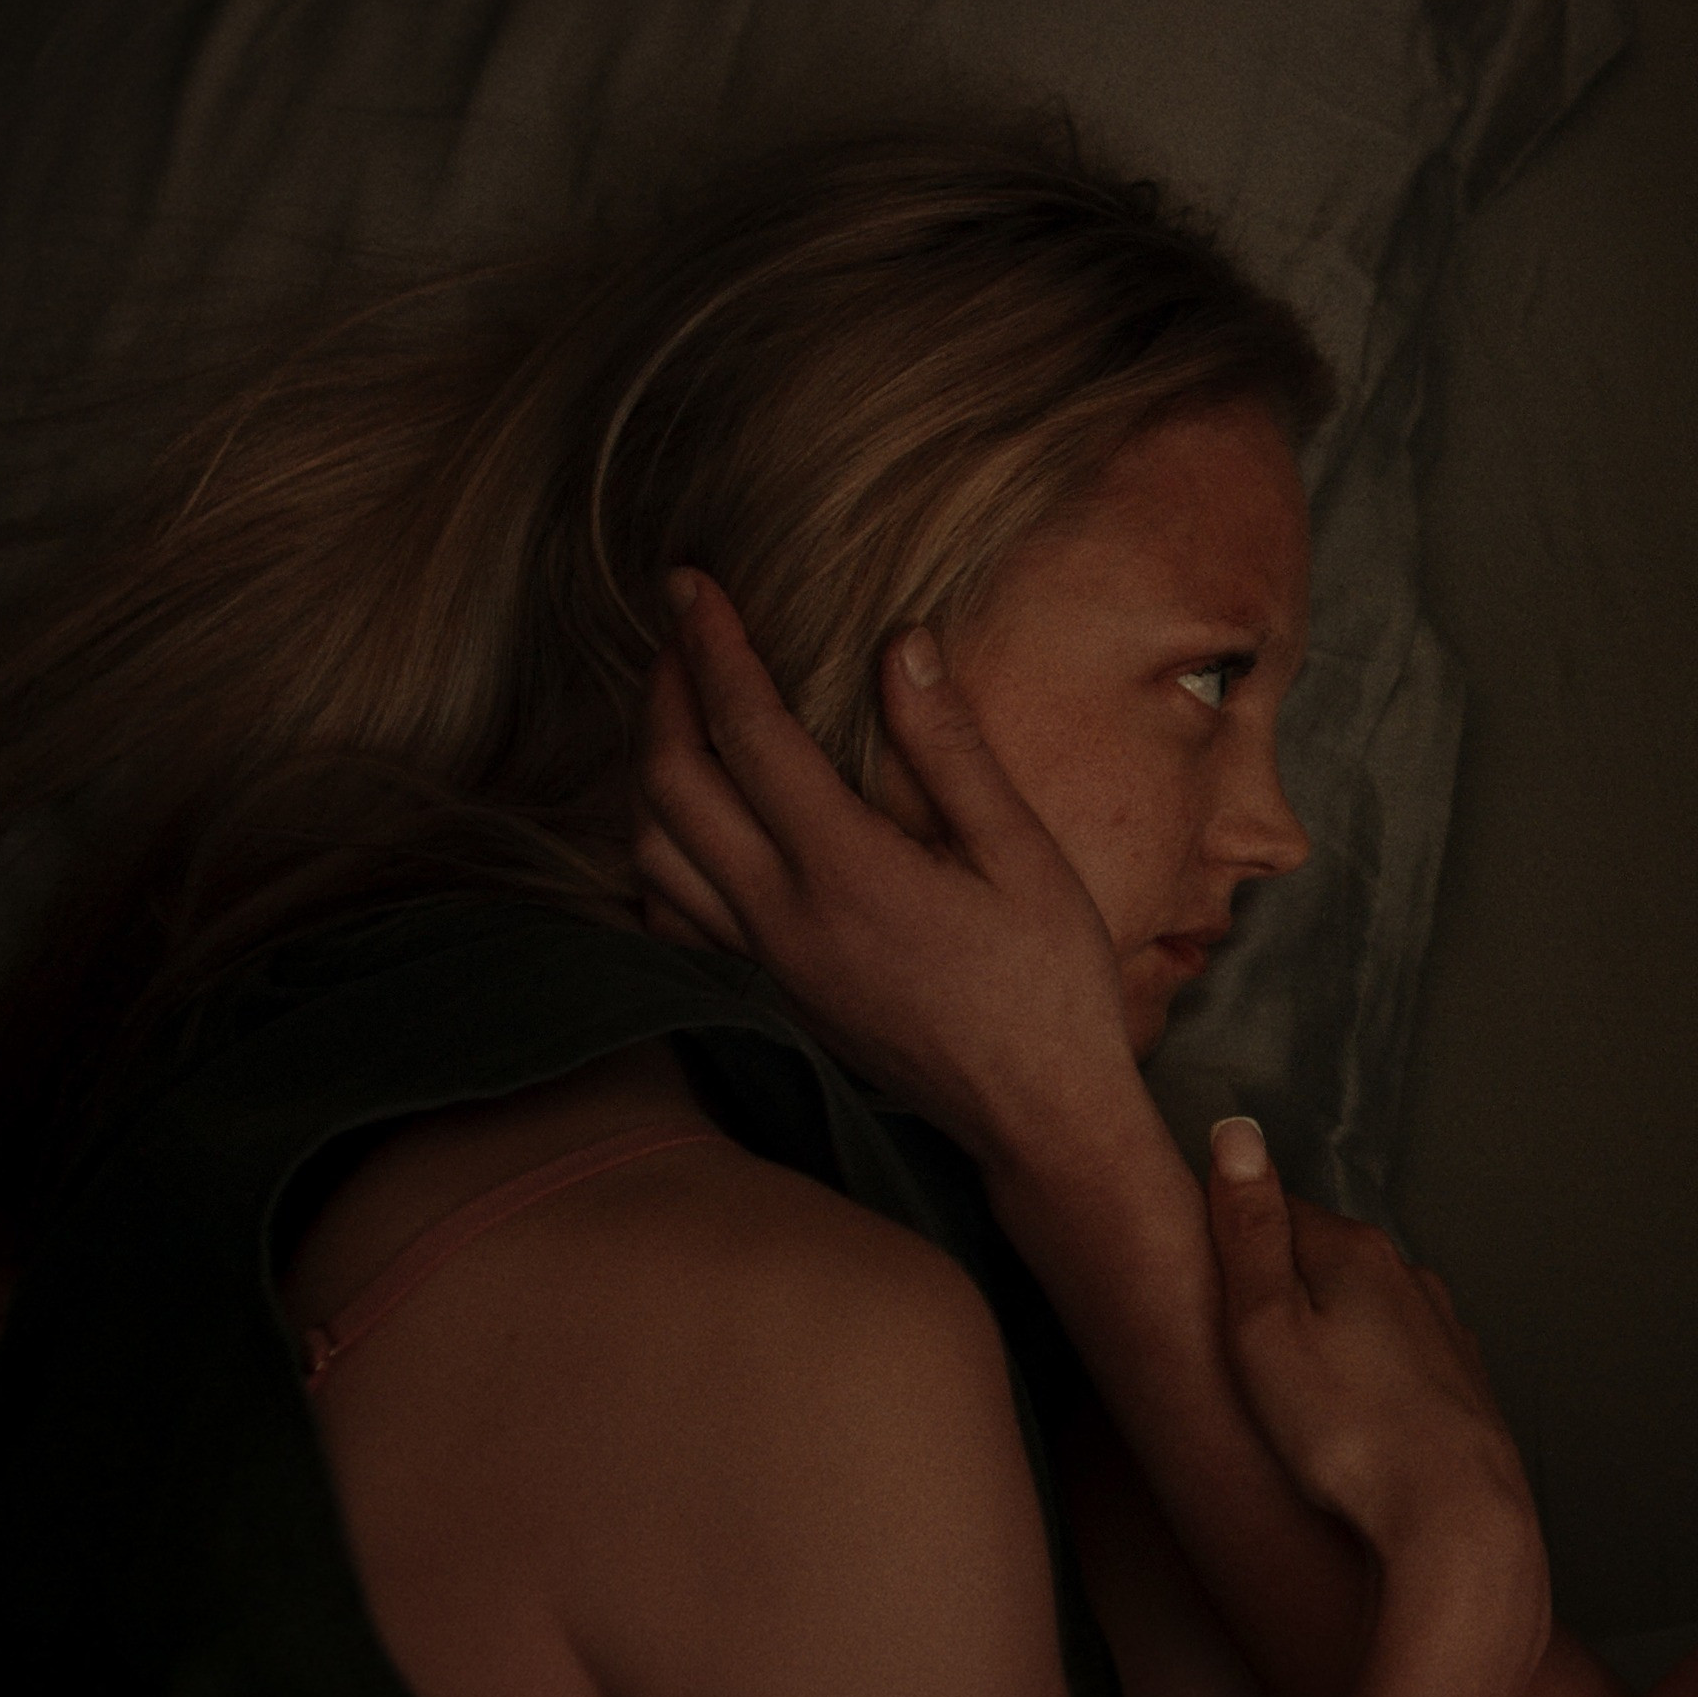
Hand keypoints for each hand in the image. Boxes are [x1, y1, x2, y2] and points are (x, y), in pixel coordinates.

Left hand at [633, 569, 1141, 1147]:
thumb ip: (951, 748)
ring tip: (680, 711)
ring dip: (650, 768)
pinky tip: (685, 826)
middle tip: (682, 631)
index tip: (690, 582)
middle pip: (672, 783)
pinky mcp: (770, 994)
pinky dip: (654, 857)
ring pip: (652, 852)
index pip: (746, 731)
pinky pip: (671, 919)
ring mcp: (765, 963)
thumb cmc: (1047, 982)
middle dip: (663, 691)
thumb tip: (901, 645)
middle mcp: (782, 917)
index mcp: (845, 870)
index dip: (711, 646)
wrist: (1037, 1114)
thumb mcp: (1020, 853)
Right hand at [1204, 1118, 1538, 1571]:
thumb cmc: (1347, 1434)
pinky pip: (1395, 1362)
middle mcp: (1409, 1278)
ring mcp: (1441, 1331)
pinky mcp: (1459, 1384)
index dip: (1234, 1246)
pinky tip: (1349, 1422)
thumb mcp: (1265, 1329)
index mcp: (1356, 1253)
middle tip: (1240, 1354)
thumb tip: (1237, 1132)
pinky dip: (1366, 1379)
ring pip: (1365, 1313)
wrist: (1454, 1518)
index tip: (1206, 1285)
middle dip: (1282, 1293)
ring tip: (1292, 1397)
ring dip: (1327, 1337)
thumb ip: (1249, 1230)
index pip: (1277, 1213)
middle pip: (1324, 1262)